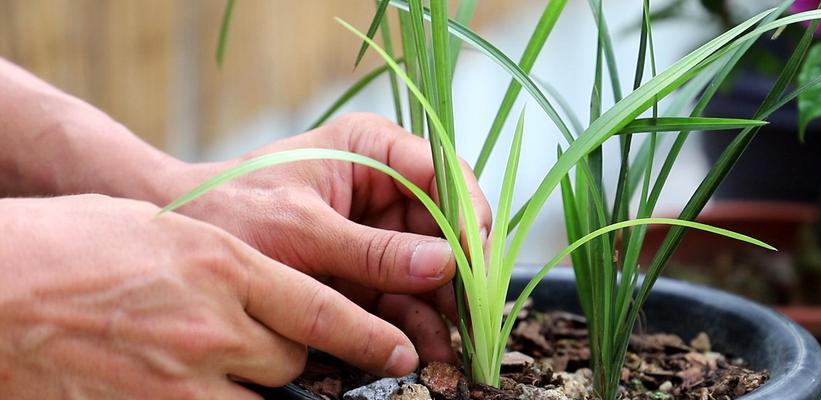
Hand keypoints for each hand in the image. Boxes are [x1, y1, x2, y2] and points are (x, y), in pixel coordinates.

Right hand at [0, 195, 417, 398]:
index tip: (402, 351)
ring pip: (261, 396)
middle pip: (293, 359)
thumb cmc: (75, 245)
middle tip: (269, 344)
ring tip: (228, 366)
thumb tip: (261, 289)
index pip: (321, 309)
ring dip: (257, 385)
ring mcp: (182, 380)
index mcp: (223, 265)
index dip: (370, 335)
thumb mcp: (165, 232)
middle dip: (292, 354)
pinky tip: (194, 384)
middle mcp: (214, 327)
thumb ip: (225, 265)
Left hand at [166, 113, 492, 362]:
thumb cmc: (231, 211)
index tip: (474, 261)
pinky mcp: (369, 271)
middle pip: (447, 226)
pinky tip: (426, 349)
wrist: (185, 239)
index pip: (443, 174)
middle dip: (461, 273)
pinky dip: (417, 323)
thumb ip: (373, 250)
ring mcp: (380, 231)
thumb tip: (445, 263)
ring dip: (444, 307)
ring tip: (455, 345)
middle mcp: (387, 186)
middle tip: (474, 317)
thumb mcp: (302, 229)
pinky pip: (406, 296)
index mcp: (374, 150)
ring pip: (433, 268)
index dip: (467, 215)